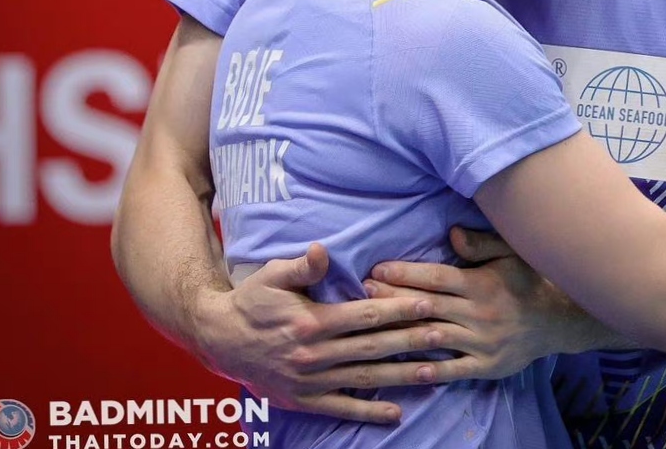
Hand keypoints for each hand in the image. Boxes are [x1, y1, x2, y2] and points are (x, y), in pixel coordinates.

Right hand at [193, 243, 443, 420]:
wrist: (220, 340)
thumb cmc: (251, 301)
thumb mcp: (271, 276)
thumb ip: (300, 267)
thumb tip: (322, 251)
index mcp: (311, 322)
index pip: (365, 315)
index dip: (398, 309)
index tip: (427, 303)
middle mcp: (315, 355)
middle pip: (373, 347)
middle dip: (411, 341)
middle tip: (445, 335)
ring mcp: (311, 382)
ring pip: (365, 378)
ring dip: (401, 375)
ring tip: (434, 371)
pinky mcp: (305, 400)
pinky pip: (342, 408)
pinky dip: (369, 412)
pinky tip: (395, 413)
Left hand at [361, 227, 581, 382]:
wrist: (558, 320)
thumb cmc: (528, 280)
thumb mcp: (510, 253)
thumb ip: (480, 243)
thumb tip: (451, 233)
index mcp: (480, 283)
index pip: (436, 277)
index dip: (406, 273)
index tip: (378, 269)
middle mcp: (478, 313)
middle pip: (428, 305)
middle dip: (394, 298)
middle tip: (363, 291)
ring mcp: (481, 341)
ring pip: (435, 336)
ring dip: (402, 331)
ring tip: (374, 326)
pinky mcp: (486, 365)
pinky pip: (455, 369)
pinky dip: (432, 369)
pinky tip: (409, 368)